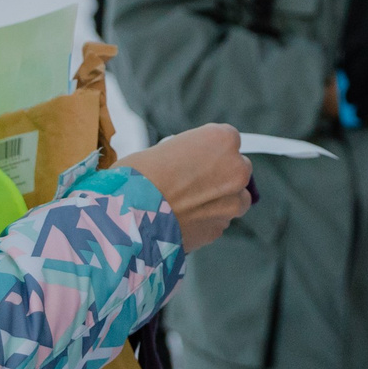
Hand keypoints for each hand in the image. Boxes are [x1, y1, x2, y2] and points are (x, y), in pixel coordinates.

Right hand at [121, 122, 252, 250]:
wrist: (129, 218)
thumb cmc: (138, 177)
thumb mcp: (164, 149)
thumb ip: (188, 154)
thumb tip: (189, 165)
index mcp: (222, 140)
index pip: (228, 140)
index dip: (210, 151)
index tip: (196, 158)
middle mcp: (235, 169)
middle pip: (237, 169)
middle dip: (220, 176)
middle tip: (191, 182)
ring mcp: (232, 202)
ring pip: (234, 199)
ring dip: (218, 200)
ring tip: (186, 204)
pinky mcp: (220, 229)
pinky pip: (217, 221)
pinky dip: (204, 221)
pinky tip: (180, 219)